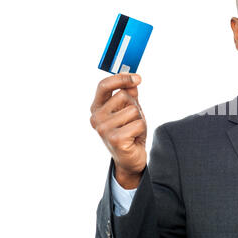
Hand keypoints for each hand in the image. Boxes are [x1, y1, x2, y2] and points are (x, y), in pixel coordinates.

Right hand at [90, 73, 146, 188]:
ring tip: (133, 130)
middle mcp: (96, 117)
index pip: (104, 85)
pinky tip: (134, 139)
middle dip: (135, 106)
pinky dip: (141, 130)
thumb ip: (130, 94)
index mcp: (97, 107)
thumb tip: (133, 81)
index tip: (138, 78)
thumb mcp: (130, 110)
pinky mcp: (115, 139)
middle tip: (132, 121)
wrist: (131, 159)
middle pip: (124, 96)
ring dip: (139, 119)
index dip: (121, 78)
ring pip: (133, 110)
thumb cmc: (130, 132)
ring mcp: (103, 129)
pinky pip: (138, 123)